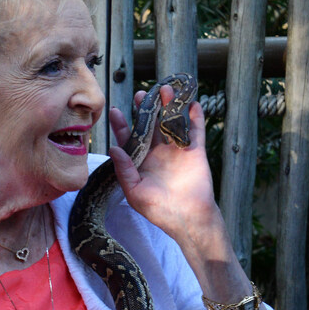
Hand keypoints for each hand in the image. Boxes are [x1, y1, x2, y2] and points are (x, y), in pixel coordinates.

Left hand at [108, 84, 219, 245]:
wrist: (188, 220)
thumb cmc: (159, 211)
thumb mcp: (135, 193)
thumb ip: (124, 170)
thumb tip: (113, 147)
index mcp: (141, 162)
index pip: (129, 138)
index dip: (122, 124)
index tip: (115, 111)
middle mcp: (157, 153)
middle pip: (150, 125)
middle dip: (145, 109)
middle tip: (141, 94)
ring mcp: (176, 151)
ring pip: (171, 123)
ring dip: (169, 106)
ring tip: (165, 89)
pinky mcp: (194, 152)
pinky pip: (195, 131)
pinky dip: (195, 117)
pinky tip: (192, 103)